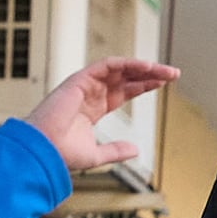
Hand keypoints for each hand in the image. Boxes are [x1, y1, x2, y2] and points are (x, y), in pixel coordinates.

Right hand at [25, 56, 176, 172]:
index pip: (124, 90)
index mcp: (93, 108)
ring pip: (120, 68)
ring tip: (165, 71)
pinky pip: (107, 65)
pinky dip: (127, 63)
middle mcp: (90, 93)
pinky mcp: (79, 80)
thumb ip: (116, 150)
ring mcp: (85, 85)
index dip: (144, 85)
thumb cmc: (60, 153)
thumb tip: (136, 150)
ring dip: (144, 67)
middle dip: (150, 74)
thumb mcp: (96, 154)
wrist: (43, 151)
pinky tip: (146, 67)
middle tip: (173, 73)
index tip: (163, 84)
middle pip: (126, 77)